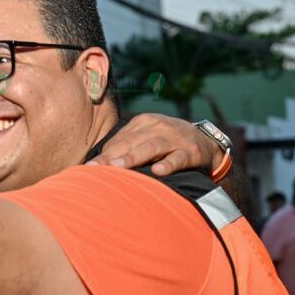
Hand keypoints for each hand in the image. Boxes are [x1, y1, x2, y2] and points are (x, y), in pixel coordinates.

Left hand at [88, 114, 223, 176]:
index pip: (119, 139)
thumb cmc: (167, 144)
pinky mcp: (192, 151)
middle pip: (131, 142)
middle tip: (95, 169)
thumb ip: (125, 147)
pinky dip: (169, 164)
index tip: (88, 167)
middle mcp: (157, 126)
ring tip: (117, 168)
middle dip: (112, 156)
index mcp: (143, 122)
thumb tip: (97, 165)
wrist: (206, 141)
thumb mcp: (146, 138)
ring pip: (151, 147)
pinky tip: (158, 172)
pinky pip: (178, 157)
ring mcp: (175, 138)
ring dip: (133, 157)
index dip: (104, 154)